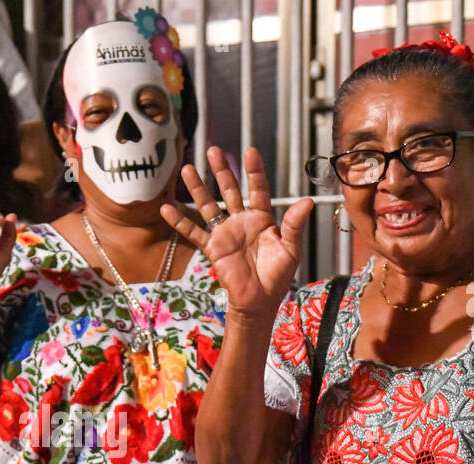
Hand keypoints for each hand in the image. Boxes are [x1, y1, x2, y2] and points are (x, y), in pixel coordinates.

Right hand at [160, 146, 313, 327]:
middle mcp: (242, 222)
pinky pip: (194, 232)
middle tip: (214, 151)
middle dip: (222, 171)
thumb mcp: (291, 249)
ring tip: (187, 169)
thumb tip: (308, 201)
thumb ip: (294, 225)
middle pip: (230, 190)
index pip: (258, 190)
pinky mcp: (212, 248)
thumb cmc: (277, 277)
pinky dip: (179, 221)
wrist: (258, 302)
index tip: (250, 152)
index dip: (254, 172)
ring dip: (198, 188)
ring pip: (209, 206)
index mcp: (263, 219)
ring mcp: (225, 234)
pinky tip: (166, 208)